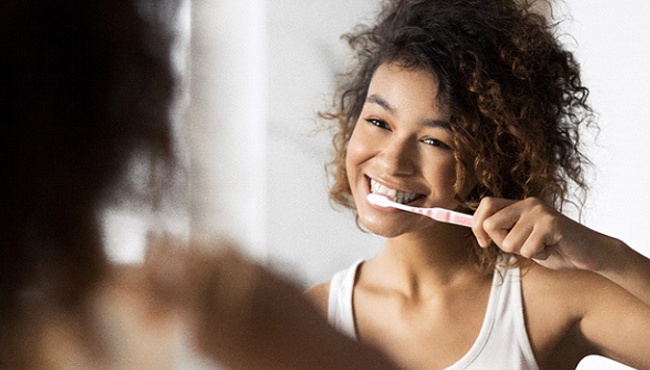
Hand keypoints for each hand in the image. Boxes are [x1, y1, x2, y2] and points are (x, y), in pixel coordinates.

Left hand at [471, 197, 615, 271]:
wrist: (590, 253)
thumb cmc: (555, 248)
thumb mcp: (523, 241)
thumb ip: (504, 234)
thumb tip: (479, 232)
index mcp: (520, 204)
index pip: (486, 204)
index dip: (477, 224)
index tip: (484, 242)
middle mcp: (528, 203)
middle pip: (491, 224)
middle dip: (502, 243)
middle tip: (525, 246)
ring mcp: (539, 211)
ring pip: (509, 242)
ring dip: (525, 253)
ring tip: (544, 246)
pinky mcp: (551, 223)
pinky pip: (528, 249)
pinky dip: (539, 256)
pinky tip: (553, 248)